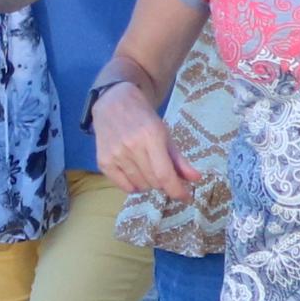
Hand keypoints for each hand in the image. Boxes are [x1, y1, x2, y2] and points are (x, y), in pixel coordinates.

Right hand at [91, 79, 199, 200]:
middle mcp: (131, 146)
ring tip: (147, 169)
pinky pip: (124, 187)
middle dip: (164, 183)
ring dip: (148, 184)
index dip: (177, 190)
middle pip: (153, 182)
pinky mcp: (103, 161)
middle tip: (163, 173)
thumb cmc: (143, 118)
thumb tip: (196, 178)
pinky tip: (135, 173)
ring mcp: (115, 154)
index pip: (164, 174)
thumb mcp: (165, 134)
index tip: (186, 197)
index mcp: (151, 137)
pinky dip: (133, 186)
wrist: (114, 103)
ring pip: (140, 186)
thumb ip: (179, 159)